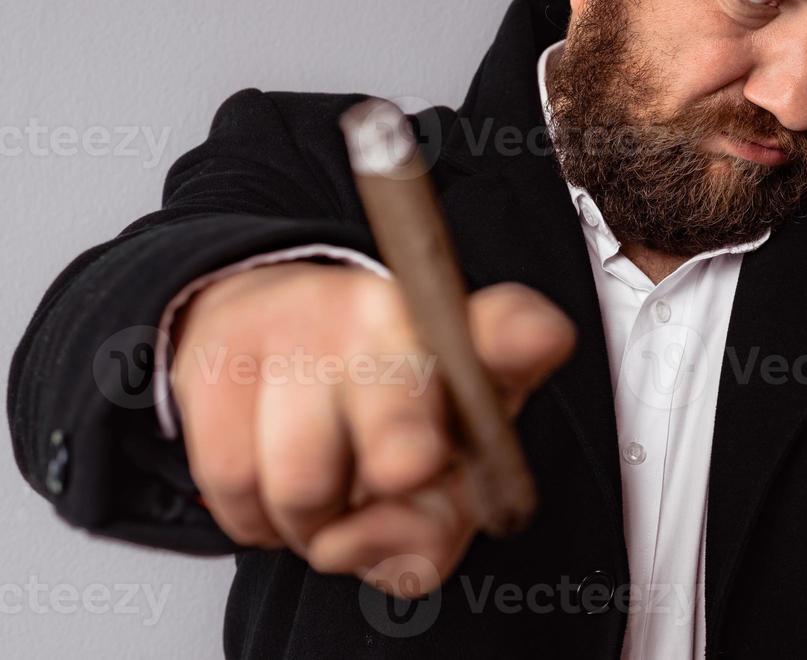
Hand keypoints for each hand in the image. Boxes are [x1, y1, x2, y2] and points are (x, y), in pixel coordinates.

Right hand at [168, 262, 574, 594]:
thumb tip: (365, 538)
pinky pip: (235, 485)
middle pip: (398, 413)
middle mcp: (382, 315)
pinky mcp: (219, 356)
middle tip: (407, 470)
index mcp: (463, 339)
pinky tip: (277, 479)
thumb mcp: (438, 476)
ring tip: (330, 487)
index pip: (509, 326)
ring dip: (314, 522)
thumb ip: (430, 534)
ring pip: (305, 485)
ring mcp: (298, 326)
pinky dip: (258, 516)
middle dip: (401, 456)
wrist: (268, 338)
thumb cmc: (381, 414)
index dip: (521, 339)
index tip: (539, 341)